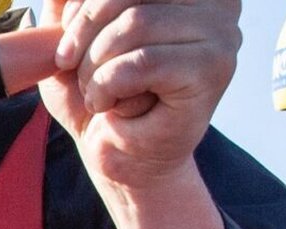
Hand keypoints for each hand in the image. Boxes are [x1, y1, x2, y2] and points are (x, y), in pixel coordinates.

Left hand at [39, 0, 238, 192]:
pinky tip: (109, 106)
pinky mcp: (211, 69)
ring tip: (95, 92)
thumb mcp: (72, 39)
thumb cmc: (100, 95)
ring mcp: (220, 33)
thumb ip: (71, 4)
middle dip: (84, 31)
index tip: (65, 42)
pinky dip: (108, 86)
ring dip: (95, 65)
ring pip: (135, 24)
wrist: (119, 156)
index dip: (86, 6)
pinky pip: (142, 62)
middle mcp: (213, 2)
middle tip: (69, 65)